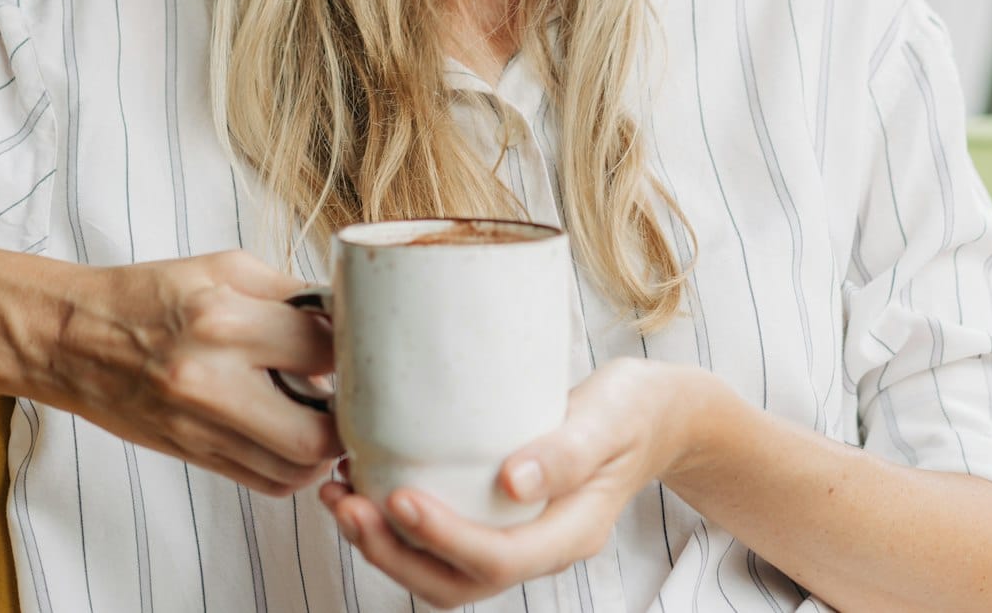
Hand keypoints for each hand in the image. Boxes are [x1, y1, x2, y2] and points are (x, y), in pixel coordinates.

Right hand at [28, 249, 342, 496]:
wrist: (71, 339)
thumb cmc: (147, 295)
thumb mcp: (223, 269)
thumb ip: (289, 293)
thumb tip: (347, 316)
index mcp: (224, 320)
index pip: (322, 348)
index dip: (352, 347)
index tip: (357, 343)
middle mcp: (212, 382)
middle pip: (317, 433)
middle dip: (347, 417)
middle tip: (350, 392)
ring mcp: (200, 428)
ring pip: (295, 469)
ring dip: (323, 448)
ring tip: (322, 413)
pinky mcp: (192, 456)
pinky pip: (266, 482)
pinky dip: (292, 467)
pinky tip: (291, 435)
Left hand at [320, 358, 721, 607]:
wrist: (653, 415)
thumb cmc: (634, 409)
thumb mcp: (610, 418)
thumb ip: (567, 450)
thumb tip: (514, 481)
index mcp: (569, 533)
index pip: (497, 559)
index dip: (441, 538)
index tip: (396, 496)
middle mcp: (537, 547)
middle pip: (455, 582)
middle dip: (391, 553)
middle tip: (343, 502)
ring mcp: (515, 536)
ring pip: (440, 571)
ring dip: (382, 544)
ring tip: (337, 496)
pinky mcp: (494, 516)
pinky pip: (440, 541)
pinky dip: (394, 523)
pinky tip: (362, 481)